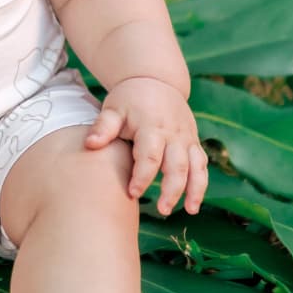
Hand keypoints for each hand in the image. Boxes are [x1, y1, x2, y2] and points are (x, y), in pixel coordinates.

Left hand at [85, 76, 207, 215]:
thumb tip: (90, 145)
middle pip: (177, 165)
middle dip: (171, 189)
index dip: (142, 176)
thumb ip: (103, 127)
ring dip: (193, 190)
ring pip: (195, 167)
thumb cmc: (128, 99)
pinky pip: (202, 165)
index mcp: (151, 126)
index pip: (149, 155)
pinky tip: (193, 204)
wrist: (155, 81)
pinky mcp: (193, 142)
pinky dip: (201, 184)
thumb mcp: (114, 109)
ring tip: (187, 211)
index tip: (132, 193)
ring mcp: (186, 138)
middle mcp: (173, 134)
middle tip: (161, 210)